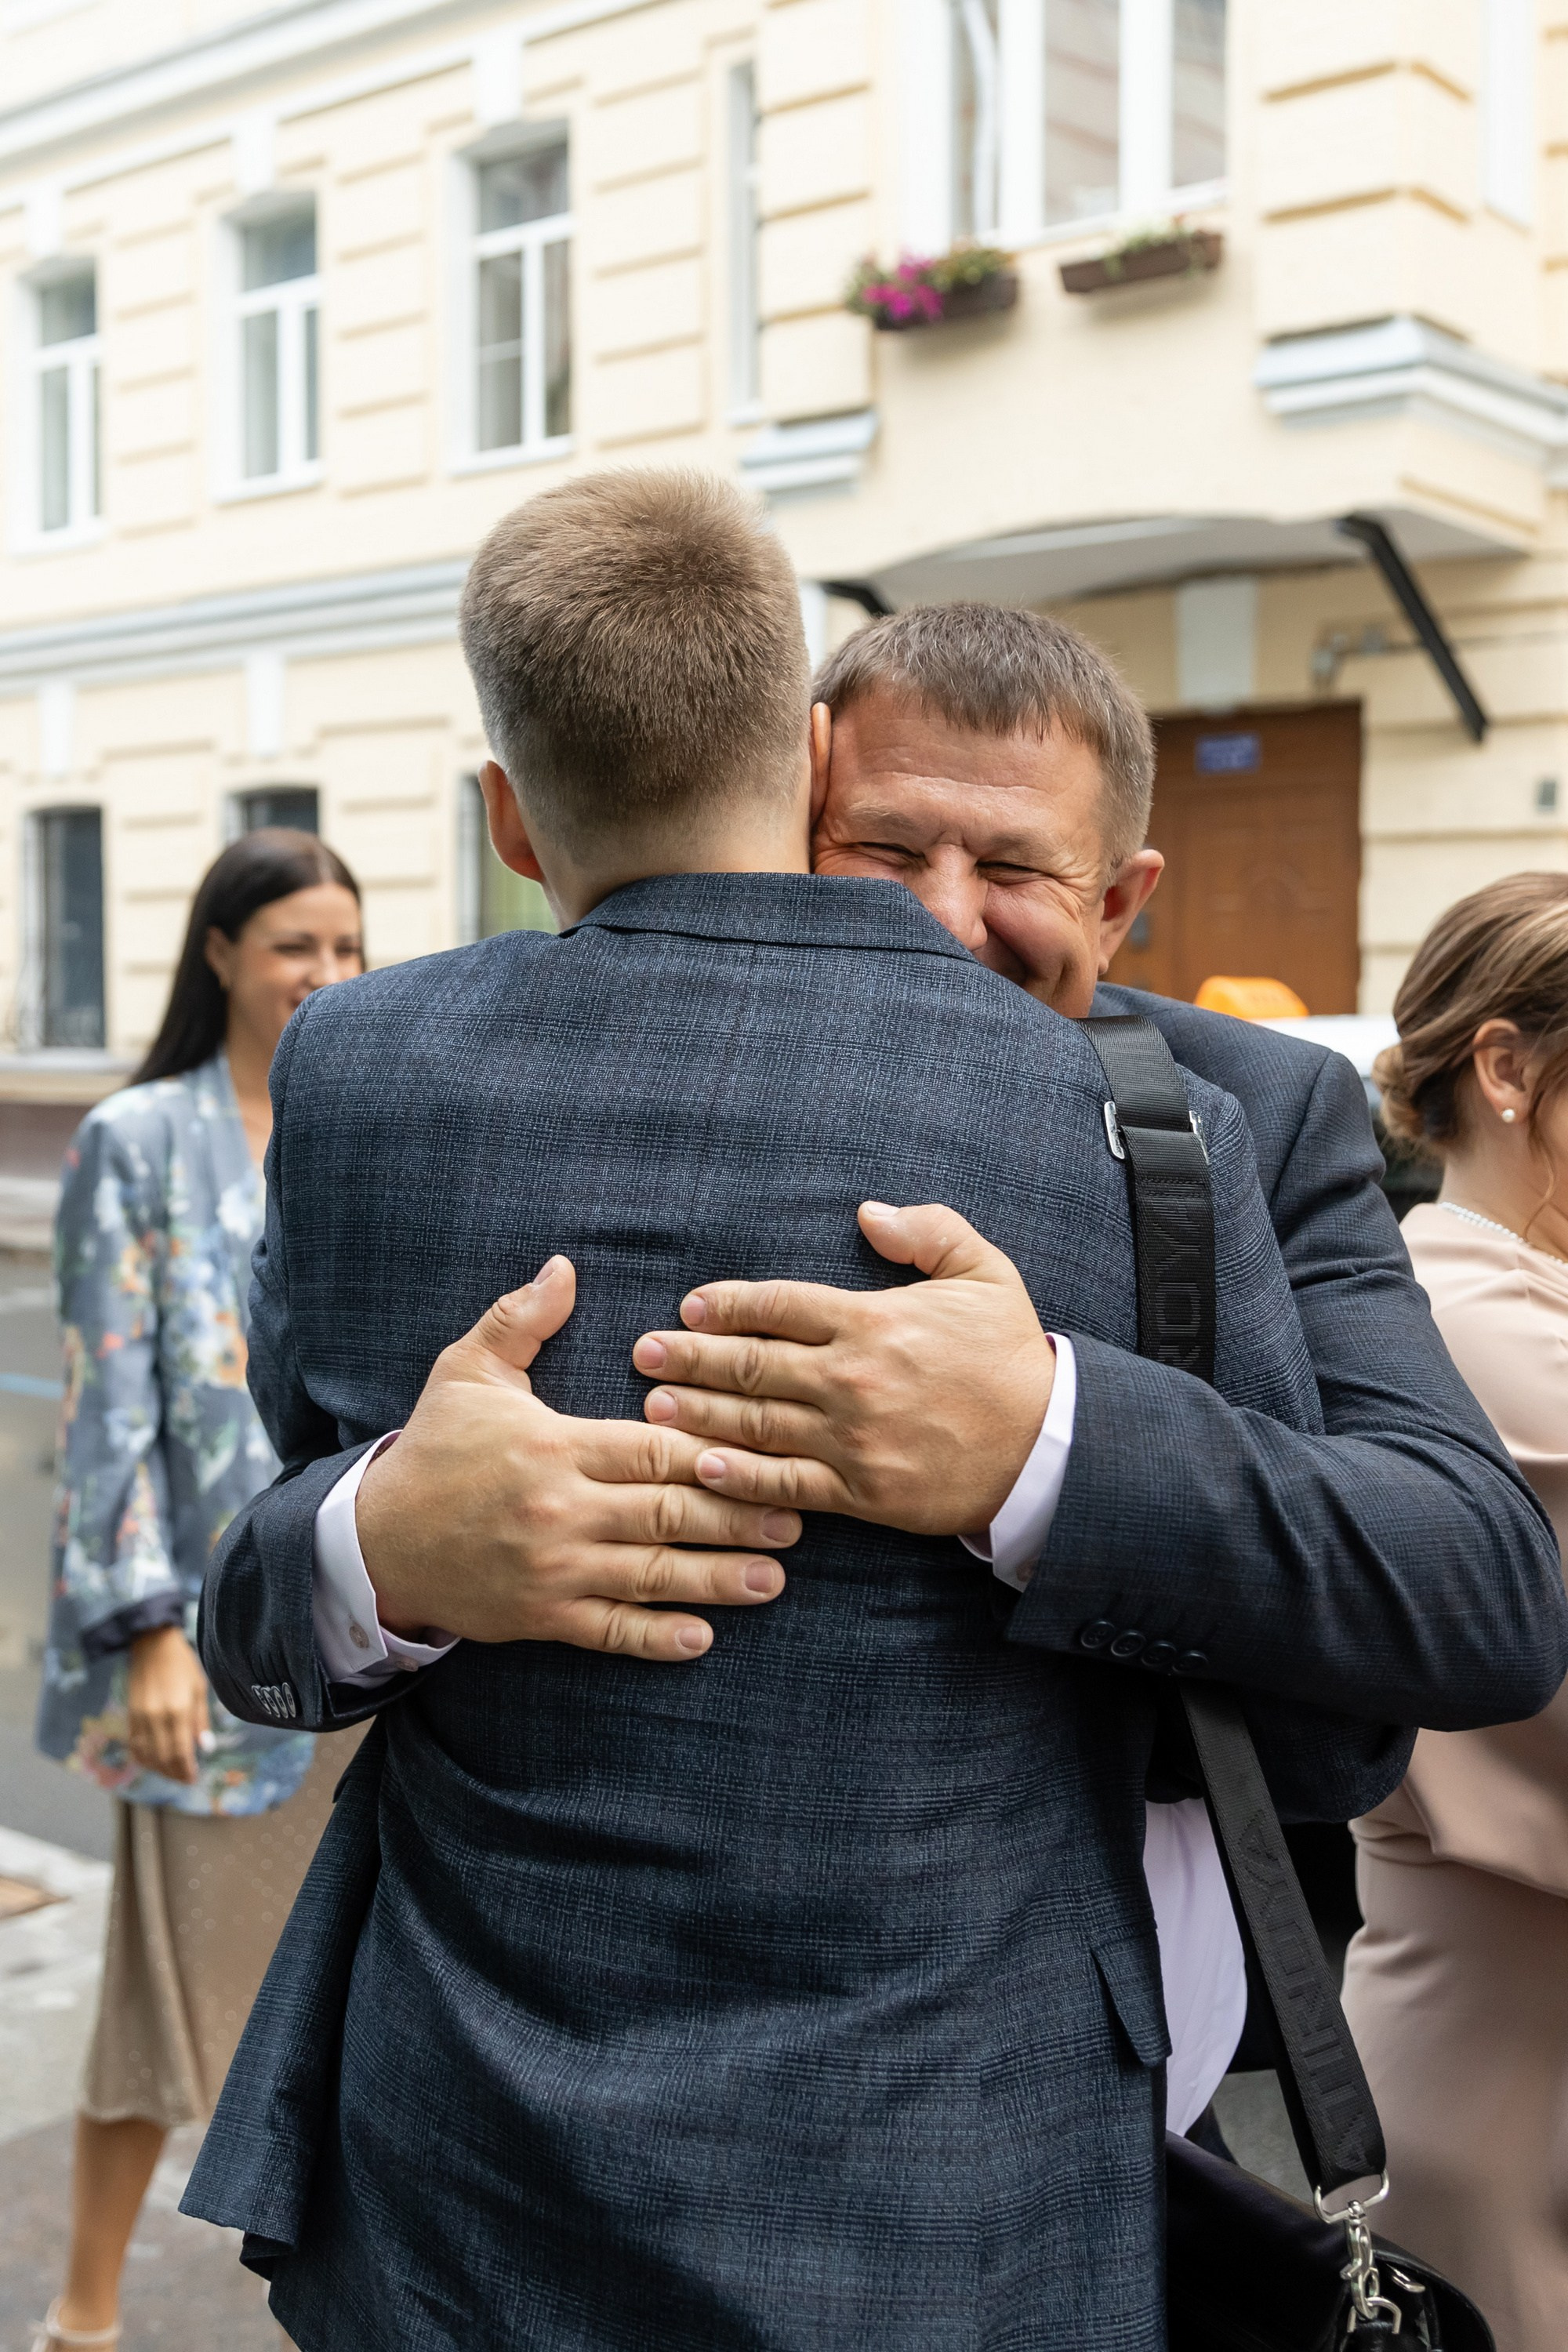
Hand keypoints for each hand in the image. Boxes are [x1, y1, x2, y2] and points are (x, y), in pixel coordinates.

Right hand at [127, 1625, 209, 1782]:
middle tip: (184, 1779)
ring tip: (171, 1773)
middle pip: (162, 1758)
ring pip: (146, 1755)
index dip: (186, 1770)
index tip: (193, 1779)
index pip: (180, 1752)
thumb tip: (206, 1748)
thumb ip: (200, 1720)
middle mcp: (156, 1718)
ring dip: (158, 1769)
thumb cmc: (182, 1664)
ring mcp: (140, 1717)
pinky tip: (153, 1761)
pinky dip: (143, 1757)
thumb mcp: (199, 1689)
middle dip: (174, 1773)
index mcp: (177, 1711)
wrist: (152, 1644)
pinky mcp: (129, 1714)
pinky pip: (134, 1744)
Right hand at [355, 1256, 799, 1662]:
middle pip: (667, 1513)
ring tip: (774, 1579)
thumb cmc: (432, 1449)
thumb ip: (520, 1319)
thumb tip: (564, 1267)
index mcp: (555, 1445)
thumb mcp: (466, 1372)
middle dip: (737, 1517)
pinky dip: (657, 1637)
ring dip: (718, 1579)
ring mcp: (553, 1569)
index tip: (765, 1452)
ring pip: (651, 1575)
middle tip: (797, 1520)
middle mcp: (560, 1510)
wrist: (374, 1541)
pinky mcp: (541, 1616)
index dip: (713, 1453)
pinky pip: (610, 1630)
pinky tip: (704, 1637)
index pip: (652, 1449)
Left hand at [631, 1203, 1055, 1535]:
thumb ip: (926, 1230)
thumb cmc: (1011, 1355)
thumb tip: (867, 1214)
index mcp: (873, 1320)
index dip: (726, 1306)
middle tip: (643, 1353)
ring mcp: (853, 1438)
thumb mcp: (984, 1271)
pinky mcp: (862, 1492)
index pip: (779, 1306)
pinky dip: (738, 1476)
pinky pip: (785, 1483)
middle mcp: (852, 1377)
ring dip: (697, 1412)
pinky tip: (700, 1466)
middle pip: (751, 1363)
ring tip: (651, 1404)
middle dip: (689, 1357)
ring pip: (756, 1423)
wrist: (1048, 1445)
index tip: (690, 1307)